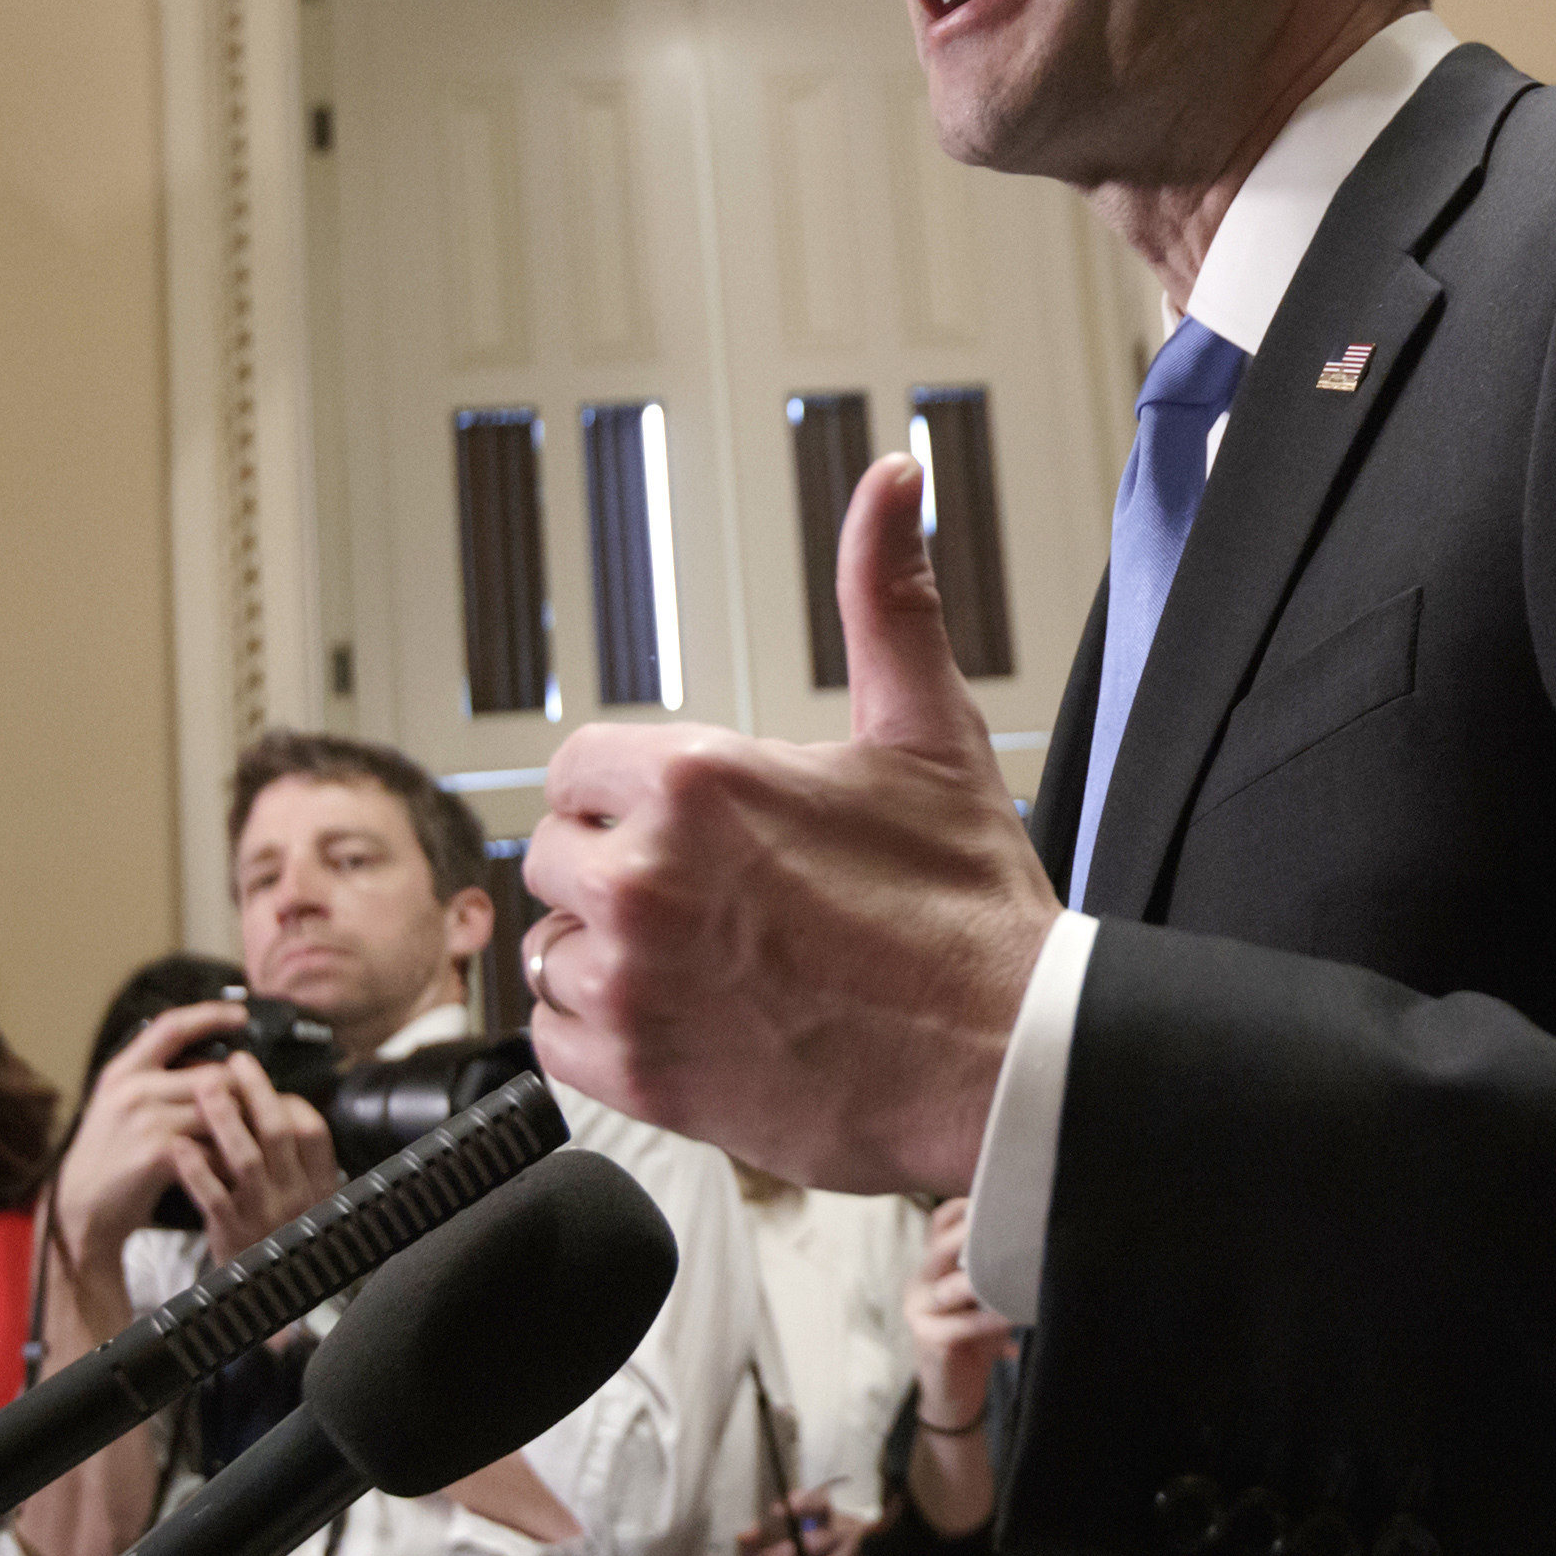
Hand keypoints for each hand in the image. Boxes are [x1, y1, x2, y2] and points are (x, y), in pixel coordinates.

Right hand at [57, 1002, 340, 1275]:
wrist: (83, 1206)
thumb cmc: (112, 1153)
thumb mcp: (120, 1103)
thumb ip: (157, 1079)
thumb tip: (217, 1065)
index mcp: (124, 1070)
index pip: (171, 1027)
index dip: (209, 1015)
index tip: (241, 1015)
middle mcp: (133, 1089)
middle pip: (214, 1074)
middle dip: (242, 1092)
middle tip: (260, 1107)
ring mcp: (145, 1120)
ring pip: (220, 1111)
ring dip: (241, 1127)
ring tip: (251, 1138)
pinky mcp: (158, 1154)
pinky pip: (212, 1146)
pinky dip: (227, 1157)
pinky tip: (232, 1167)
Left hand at [526, 457, 1051, 1194]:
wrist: (1005, 1060)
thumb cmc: (968, 909)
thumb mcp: (927, 730)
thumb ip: (885, 596)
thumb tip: (889, 483)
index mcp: (698, 780)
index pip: (578, 767)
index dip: (635, 795)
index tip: (694, 831)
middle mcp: (647, 876)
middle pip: (556, 854)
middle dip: (621, 871)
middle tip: (714, 902)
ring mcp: (634, 980)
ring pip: (551, 946)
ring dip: (610, 954)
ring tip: (708, 964)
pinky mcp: (636, 1072)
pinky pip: (553, 1036)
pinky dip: (604, 1034)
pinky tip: (687, 1020)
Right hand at [909, 1196, 1017, 1431]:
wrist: (955, 1395)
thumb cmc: (975, 1342)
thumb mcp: (985, 1300)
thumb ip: (998, 1273)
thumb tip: (1040, 1242)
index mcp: (932, 1268)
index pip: (939, 1225)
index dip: (964, 1209)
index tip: (999, 1197)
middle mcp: (920, 1284)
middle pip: (938, 1248)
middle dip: (970, 1233)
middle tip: (1006, 1222)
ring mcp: (919, 1312)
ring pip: (948, 1287)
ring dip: (984, 1279)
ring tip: (1017, 1270)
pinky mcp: (928, 1340)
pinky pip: (962, 1325)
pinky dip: (990, 1319)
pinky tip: (1015, 1314)